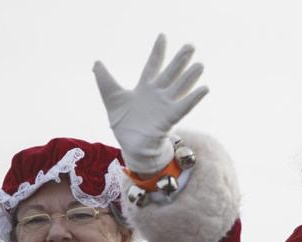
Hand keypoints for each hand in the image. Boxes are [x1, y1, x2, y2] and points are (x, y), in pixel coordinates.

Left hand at [94, 35, 208, 175]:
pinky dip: (194, 97)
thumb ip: (105, 79)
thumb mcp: (111, 97)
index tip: (163, 36)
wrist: (131, 145)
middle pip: (171, 73)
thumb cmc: (123, 123)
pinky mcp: (170, 118)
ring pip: (180, 87)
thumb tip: (97, 62)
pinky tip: (204, 88)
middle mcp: (157, 94)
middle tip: (191, 45)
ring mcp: (165, 105)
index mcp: (144, 88)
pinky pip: (184, 105)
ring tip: (200, 64)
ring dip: (190, 76)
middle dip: (180, 60)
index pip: (152, 65)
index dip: (157, 51)